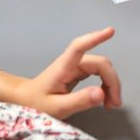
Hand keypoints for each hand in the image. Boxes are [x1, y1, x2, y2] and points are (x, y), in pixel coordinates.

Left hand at [5, 28, 121, 119]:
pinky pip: (98, 74)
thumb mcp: (56, 108)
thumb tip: (101, 94)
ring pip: (102, 68)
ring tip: (110, 104)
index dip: (95, 38)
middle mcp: (71, 63)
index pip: (80, 47)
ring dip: (110, 84)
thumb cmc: (35, 103)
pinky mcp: (78, 73)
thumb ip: (79, 101)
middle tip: (114, 104)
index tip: (110, 31)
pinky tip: (104, 98)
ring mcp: (75, 67)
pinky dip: (105, 85)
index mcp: (63, 68)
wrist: (25, 100)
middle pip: (100, 64)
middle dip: (111, 81)